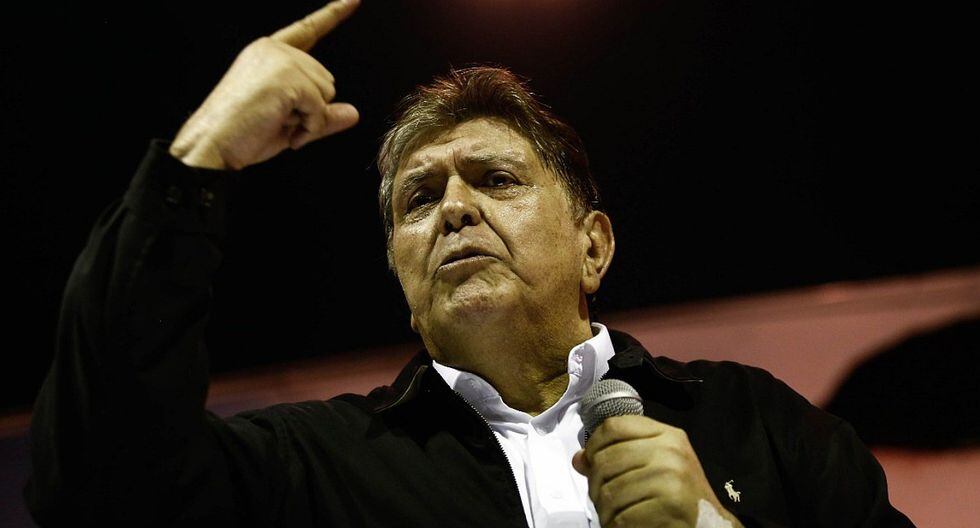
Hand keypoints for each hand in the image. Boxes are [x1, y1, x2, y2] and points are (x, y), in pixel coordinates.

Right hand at [169, 0, 361, 169]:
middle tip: (279, 121)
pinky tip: (285, 129)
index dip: (333, 13)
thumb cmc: (242, 135)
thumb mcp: (290, 124)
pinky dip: (310, 126)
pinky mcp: (286, 77)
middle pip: (326, 80)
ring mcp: (280, 60)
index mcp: (268, 52)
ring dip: (310, 118)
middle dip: (312, 109)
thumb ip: (321, 115)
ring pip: (327, 93)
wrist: (212, 144)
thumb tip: (353, 113)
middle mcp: (274, 49)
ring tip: (277, 123)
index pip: (308, 30)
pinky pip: (321, 108)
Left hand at [572, 415, 742, 527]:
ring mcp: (671, 476)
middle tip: (601, 498)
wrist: (709, 524)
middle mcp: (670, 451)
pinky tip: (625, 525)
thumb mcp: (654, 466)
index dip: (594, 443)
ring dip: (605, 510)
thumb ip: (617, 457)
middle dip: (595, 484)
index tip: (591, 461)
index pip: (614, 426)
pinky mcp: (670, 504)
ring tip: (613, 514)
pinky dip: (618, 525)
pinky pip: (623, 516)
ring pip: (610, 491)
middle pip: (606, 459)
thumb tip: (580, 459)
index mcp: (666, 435)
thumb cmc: (679, 495)